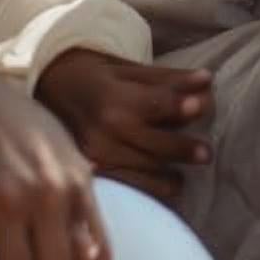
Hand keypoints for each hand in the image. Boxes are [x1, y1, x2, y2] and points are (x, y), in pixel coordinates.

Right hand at [35, 49, 212, 200]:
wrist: (52, 94)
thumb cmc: (99, 78)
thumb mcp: (131, 71)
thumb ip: (169, 80)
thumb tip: (208, 81)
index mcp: (113, 99)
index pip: (154, 104)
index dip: (179, 105)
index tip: (201, 106)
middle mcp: (103, 131)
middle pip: (156, 145)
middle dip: (185, 149)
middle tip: (206, 153)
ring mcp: (96, 158)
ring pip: (148, 171)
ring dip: (173, 172)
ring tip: (188, 166)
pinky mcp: (94, 176)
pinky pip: (133, 188)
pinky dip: (155, 187)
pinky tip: (170, 181)